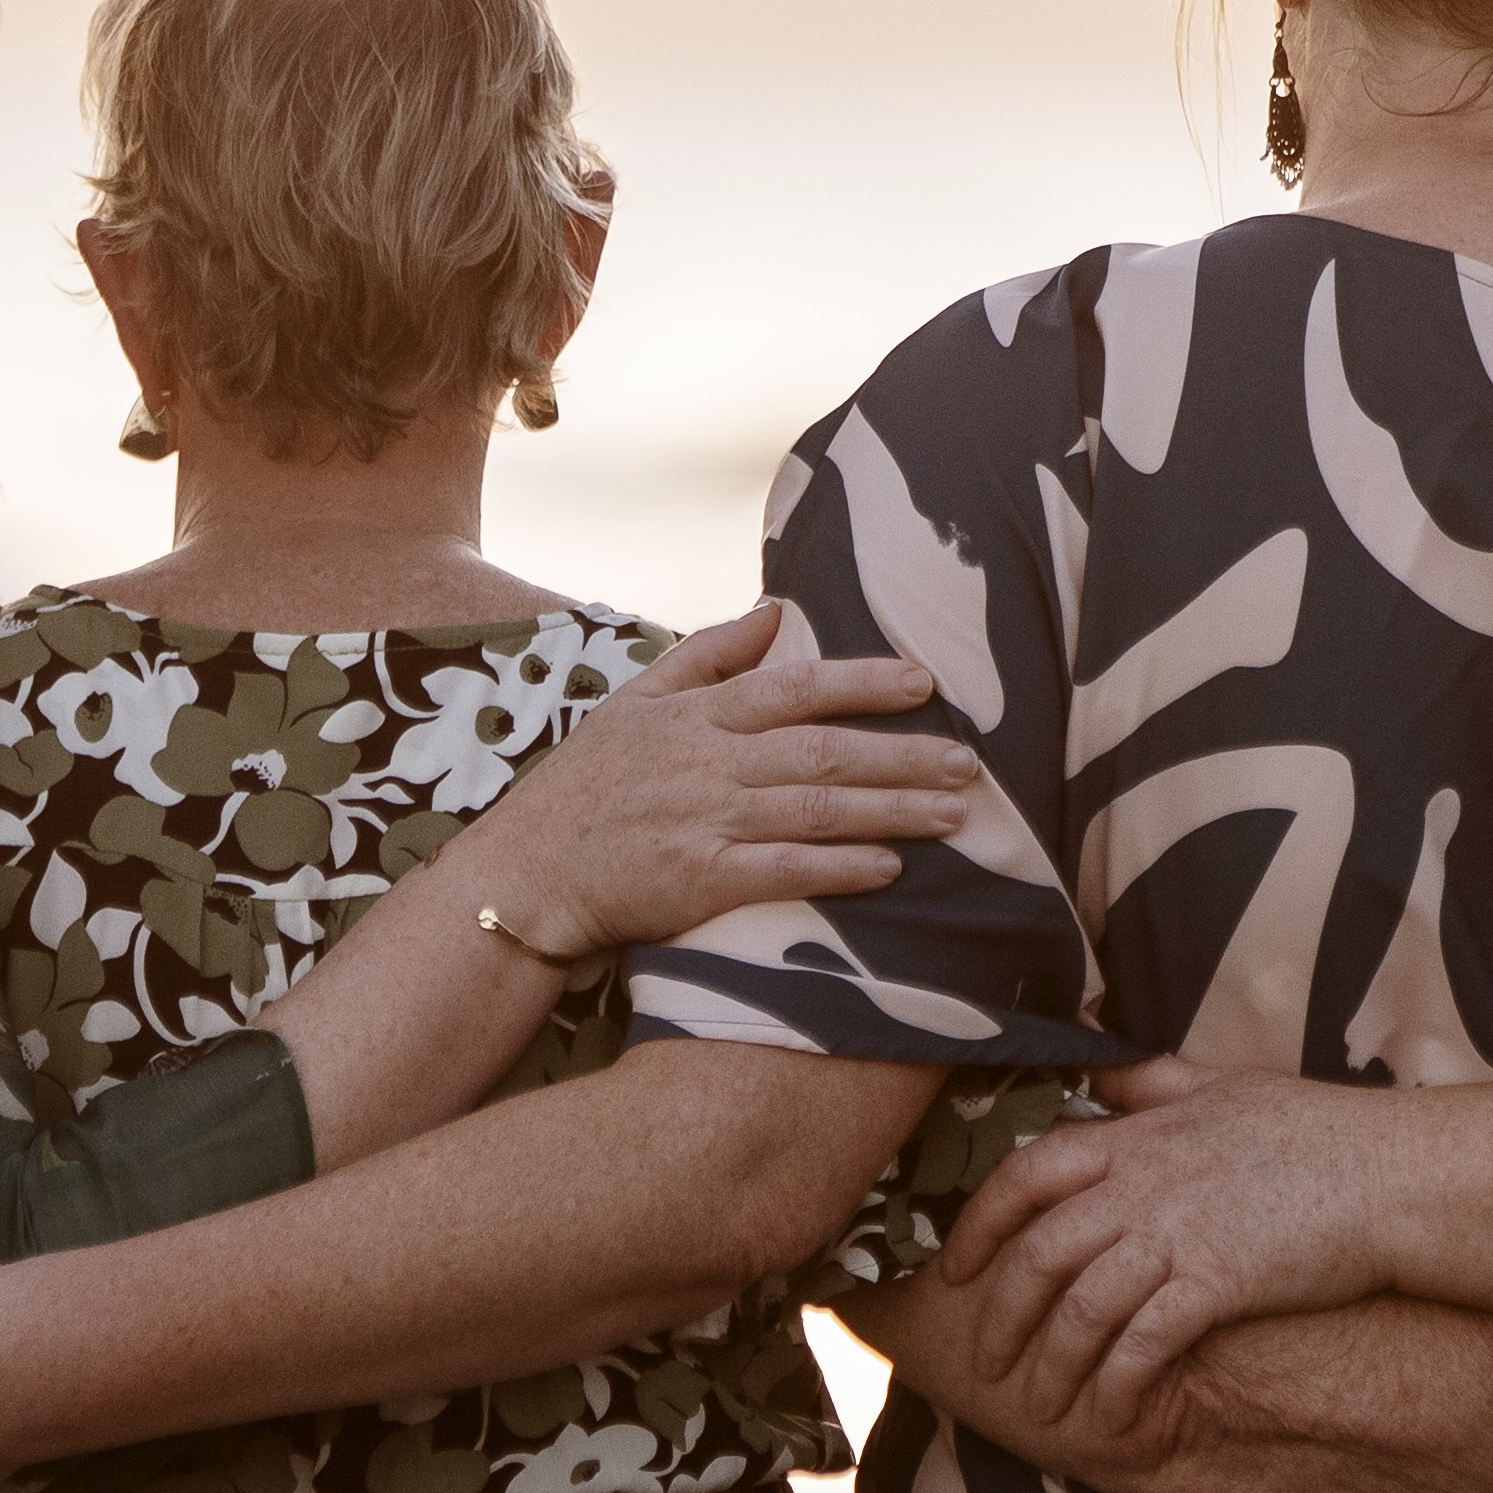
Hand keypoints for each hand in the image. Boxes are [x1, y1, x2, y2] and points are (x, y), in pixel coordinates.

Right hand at [448, 605, 986, 959]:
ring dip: (891, 811)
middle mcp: (706, 764)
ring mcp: (704, 822)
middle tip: (968, 762)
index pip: (793, 687)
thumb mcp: (636, 701)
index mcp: (697, 716)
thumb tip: (777, 610)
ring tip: (953, 813)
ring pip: (815, 811)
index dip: (862, 682)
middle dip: (901, 755)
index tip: (924, 682)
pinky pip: (783, 872)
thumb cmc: (584, 787)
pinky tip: (889, 869)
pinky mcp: (699, 882)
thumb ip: (709, 655)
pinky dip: (839, 869)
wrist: (524, 874)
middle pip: (821, 752)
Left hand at [937, 1061, 1411, 1432]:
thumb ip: (1150, 1083)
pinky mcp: (1216, 1282)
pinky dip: (1115, 1386)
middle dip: (1001, 1317)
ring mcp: (1177, 1233)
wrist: (1393, 1174)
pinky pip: (1141, 1345)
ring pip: (1080, 1309)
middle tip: (986, 1363)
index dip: (980, 1222)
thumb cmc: (1315, 1129)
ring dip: (1052, 1368)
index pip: (1026, 1173)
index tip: (957, 1265)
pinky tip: (1108, 1418)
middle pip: (1039, 1253)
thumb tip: (1098, 1071)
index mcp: (1136, 1137)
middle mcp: (1142, 1184)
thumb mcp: (1221, 1083)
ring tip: (1041, 1410)